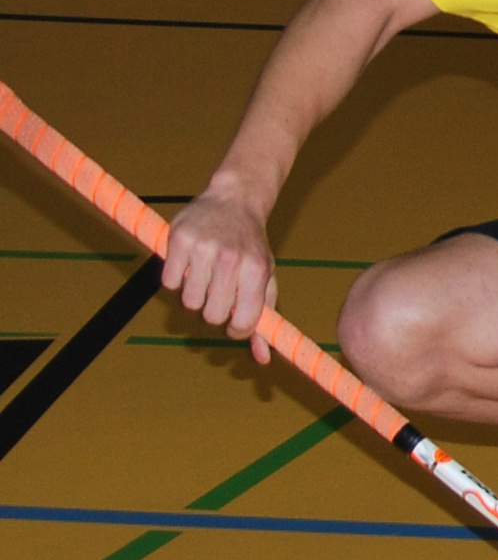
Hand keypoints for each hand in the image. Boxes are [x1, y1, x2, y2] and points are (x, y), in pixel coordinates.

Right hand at [160, 188, 281, 357]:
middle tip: (219, 293)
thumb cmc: (251, 246)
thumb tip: (262, 359)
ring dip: (194, 295)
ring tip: (205, 276)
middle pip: (212, 316)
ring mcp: (204, 248)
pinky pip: (168, 282)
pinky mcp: (179, 239)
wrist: (235, 200)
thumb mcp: (266, 278)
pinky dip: (176, 279)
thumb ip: (264, 319)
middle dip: (214, 311)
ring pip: (189, 302)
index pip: (242, 322)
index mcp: (257, 271)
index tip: (234, 321)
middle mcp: (232, 260)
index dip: (236, 329)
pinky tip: (190, 264)